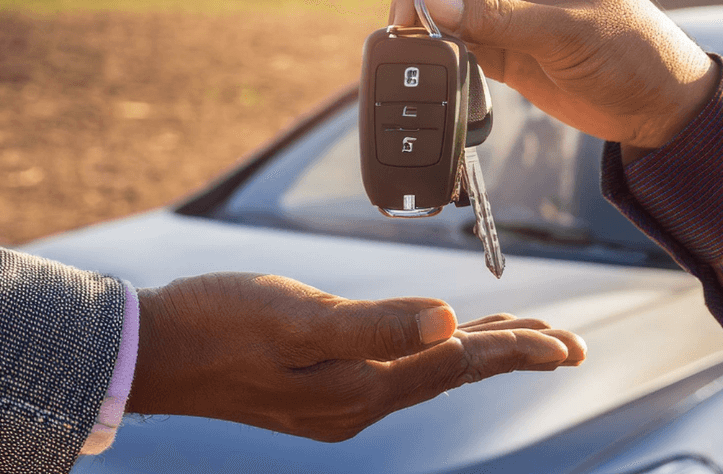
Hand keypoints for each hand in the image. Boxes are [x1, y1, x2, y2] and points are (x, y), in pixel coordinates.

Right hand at [126, 272, 584, 441]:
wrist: (152, 351)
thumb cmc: (218, 323)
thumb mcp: (297, 318)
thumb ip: (375, 323)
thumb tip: (450, 319)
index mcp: (360, 388)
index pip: (459, 363)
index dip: (516, 349)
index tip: (568, 343)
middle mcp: (357, 404)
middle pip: (454, 371)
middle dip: (514, 354)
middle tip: (569, 346)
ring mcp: (340, 401)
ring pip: (430, 371)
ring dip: (479, 352)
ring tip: (524, 337)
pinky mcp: (322, 390)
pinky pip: (400, 371)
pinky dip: (435, 352)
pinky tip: (441, 340)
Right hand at [389, 0, 719, 153]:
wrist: (655, 103)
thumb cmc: (631, 52)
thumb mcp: (564, 32)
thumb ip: (497, 16)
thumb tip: (433, 0)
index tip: (407, 18)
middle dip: (419, 5)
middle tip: (410, 45)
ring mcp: (506, 1)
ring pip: (441, 6)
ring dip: (429, 32)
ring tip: (427, 62)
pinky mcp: (502, 38)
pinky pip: (456, 39)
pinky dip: (444, 54)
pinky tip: (445, 73)